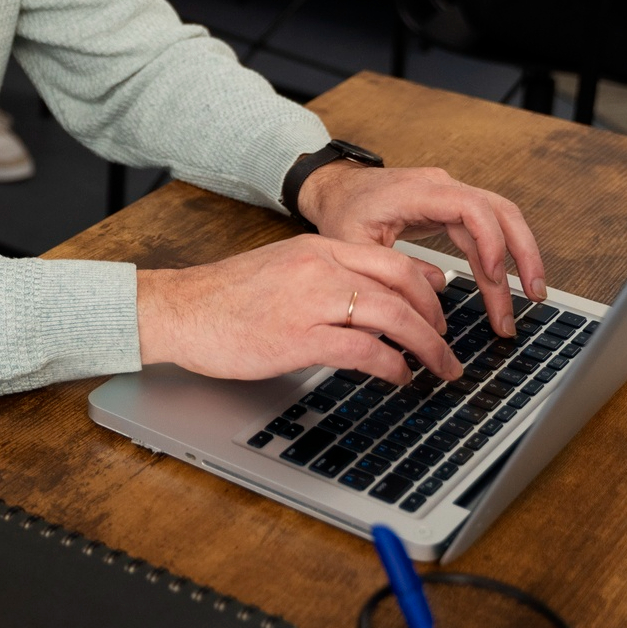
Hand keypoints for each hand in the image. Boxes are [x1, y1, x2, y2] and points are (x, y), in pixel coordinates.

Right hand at [135, 235, 461, 384]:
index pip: (393, 261)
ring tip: (440, 367)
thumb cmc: (223, 298)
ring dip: (427, 346)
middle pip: (403, 285)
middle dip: (437, 319)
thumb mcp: (281, 270)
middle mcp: (319, 268)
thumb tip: (369, 299)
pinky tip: (399, 378)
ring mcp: (311, 301)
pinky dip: (392, 366)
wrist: (178, 310)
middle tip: (448, 344)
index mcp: (317, 249)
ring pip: (393, 316)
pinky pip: (365, 351)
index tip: (441, 307)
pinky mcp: (299, 337)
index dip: (428, 288)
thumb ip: (325, 277)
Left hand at [297, 162, 544, 336]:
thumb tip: (437, 288)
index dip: (491, 240)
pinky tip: (506, 286)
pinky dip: (499, 257)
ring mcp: (449, 196)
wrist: (334, 188)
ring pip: (500, 221)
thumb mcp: (353, 244)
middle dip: (522, 254)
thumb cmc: (341, 211)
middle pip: (499, 212)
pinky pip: (485, 230)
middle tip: (534, 295)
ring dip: (519, 258)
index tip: (497, 276)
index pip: (472, 207)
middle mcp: (441, 187)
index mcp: (417, 191)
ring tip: (532, 297)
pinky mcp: (450, 208)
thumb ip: (390, 267)